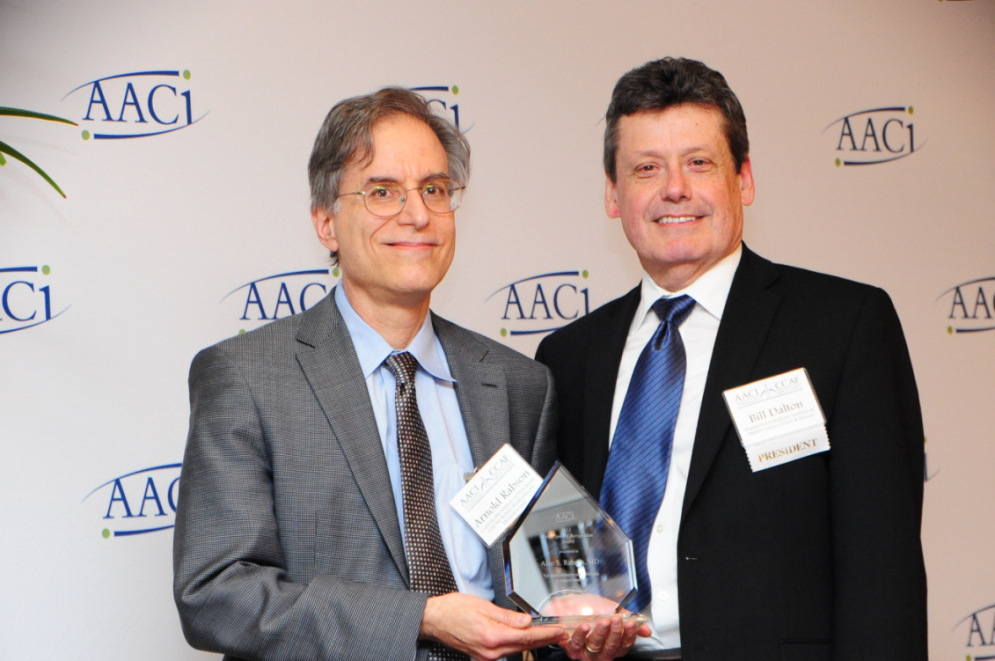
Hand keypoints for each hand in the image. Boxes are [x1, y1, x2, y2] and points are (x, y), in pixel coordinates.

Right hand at [420, 592, 566, 660]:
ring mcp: (486, 656)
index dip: (546, 634)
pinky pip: (506, 650)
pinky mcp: (483, 655)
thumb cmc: (453, 609)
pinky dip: (519, 644)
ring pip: (516, 649)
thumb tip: (526, 621)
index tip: (559, 631)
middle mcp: (490, 650)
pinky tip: (527, 638)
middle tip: (562, 634)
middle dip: (545, 640)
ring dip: (534, 643)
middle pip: (524, 645)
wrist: (434, 620)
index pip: (526, 636)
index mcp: (491, 636)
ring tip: (549, 635)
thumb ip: (507, 616)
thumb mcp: (482, 606)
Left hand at [558, 614, 650, 660]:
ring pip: (596, 647)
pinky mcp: (571, 648)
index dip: (629, 635)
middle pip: (612, 648)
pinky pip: (576, 645)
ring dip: (599, 634)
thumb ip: (629, 618)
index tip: (631, 623)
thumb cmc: (590, 606)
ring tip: (600, 621)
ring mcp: (586, 651)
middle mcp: (600, 650)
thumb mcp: (611, 609)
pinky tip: (581, 626)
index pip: (625, 644)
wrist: (569, 601)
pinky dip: (579, 635)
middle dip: (615, 633)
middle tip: (616, 620)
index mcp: (612, 642)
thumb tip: (647, 630)